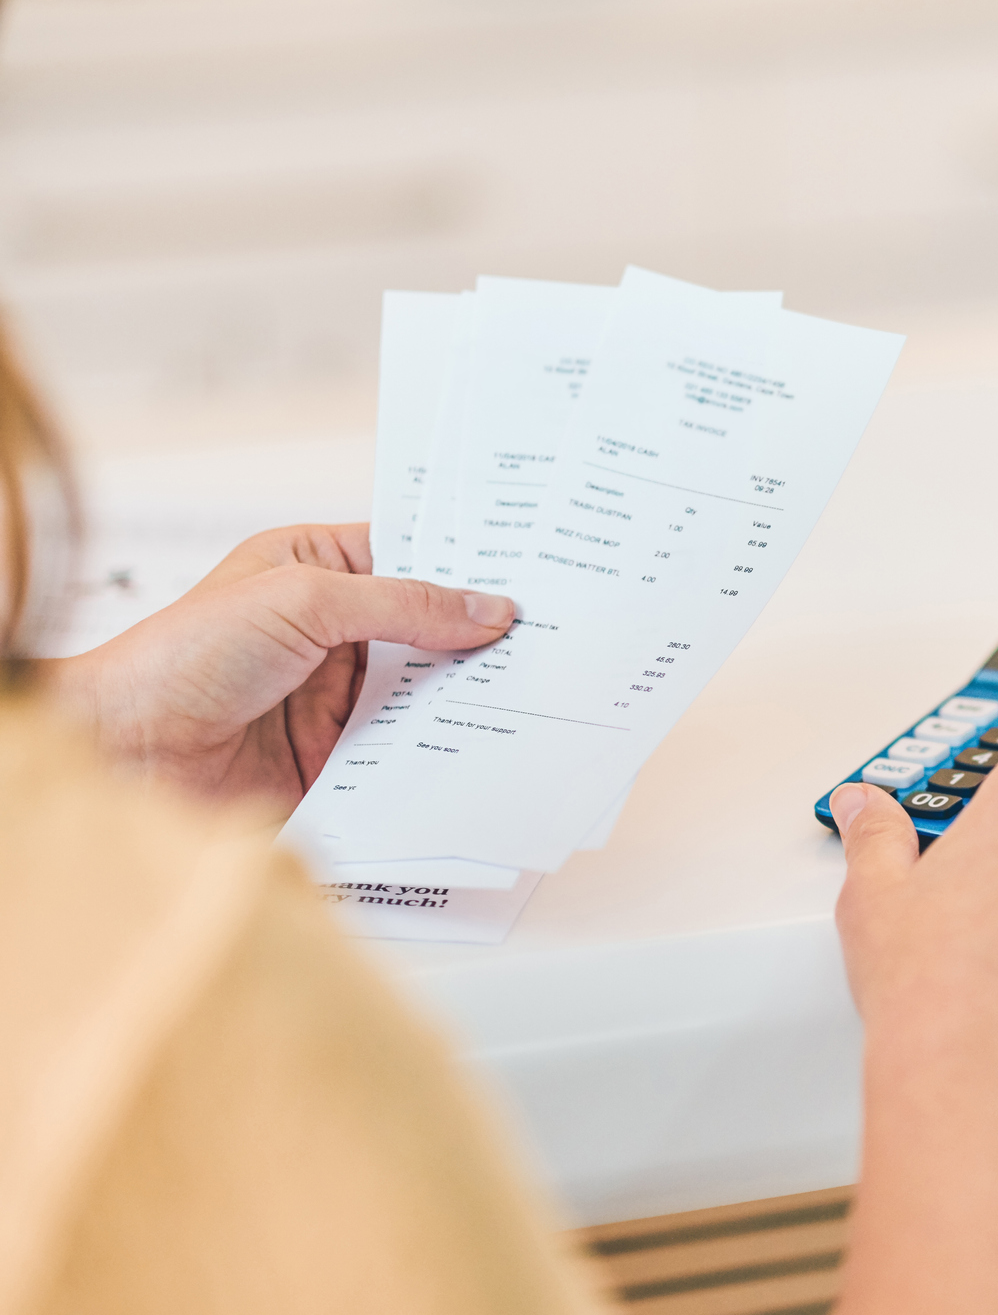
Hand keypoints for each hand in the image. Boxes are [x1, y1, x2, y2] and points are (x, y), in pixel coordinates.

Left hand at [39, 523, 511, 812]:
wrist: (127, 752)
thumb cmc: (181, 656)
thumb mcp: (302, 602)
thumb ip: (403, 604)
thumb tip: (489, 608)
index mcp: (314, 570)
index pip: (411, 558)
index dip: (467, 565)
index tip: (533, 572)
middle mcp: (330, 631)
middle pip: (428, 629)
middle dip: (480, 635)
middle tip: (553, 634)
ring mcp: (335, 696)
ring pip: (425, 693)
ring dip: (468, 696)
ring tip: (536, 689)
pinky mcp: (338, 756)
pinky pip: (407, 750)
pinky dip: (443, 751)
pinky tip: (486, 745)